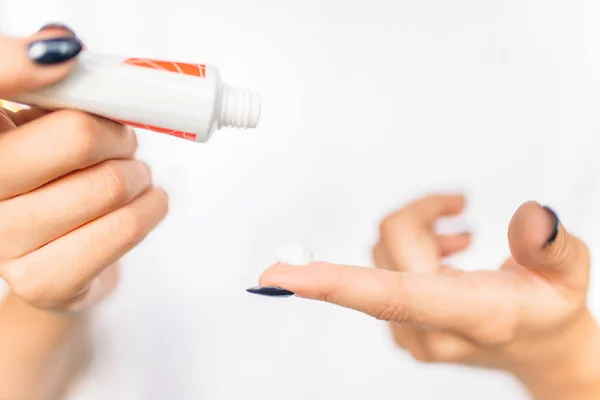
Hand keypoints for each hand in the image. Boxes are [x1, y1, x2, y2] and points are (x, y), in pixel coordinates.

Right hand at [0, 26, 167, 312]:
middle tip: (122, 142)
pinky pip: (125, 227)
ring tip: (132, 177)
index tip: (67, 56)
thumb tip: (61, 46)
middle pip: (78, 136)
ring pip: (112, 184)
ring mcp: (4, 240)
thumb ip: (53, 88)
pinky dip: (151, 207)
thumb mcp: (41, 126)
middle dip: (118, 134)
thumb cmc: (53, 182)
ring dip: (139, 174)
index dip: (17, 64)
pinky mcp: (42, 280)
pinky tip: (145, 202)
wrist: (52, 259)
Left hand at [253, 194, 599, 398]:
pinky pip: (380, 267)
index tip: (276, 277)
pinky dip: (408, 248)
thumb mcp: (569, 275)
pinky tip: (443, 253)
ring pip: (380, 251)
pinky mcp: (399, 326)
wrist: (543, 350)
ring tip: (458, 239)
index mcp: (469, 316)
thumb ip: (550, 245)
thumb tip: (531, 216)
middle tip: (457, 207)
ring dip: (416, 231)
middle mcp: (427, 331)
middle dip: (420, 215)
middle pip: (387, 246)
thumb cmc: (550, 313)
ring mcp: (409, 333)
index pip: (390, 295)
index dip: (331, 281)